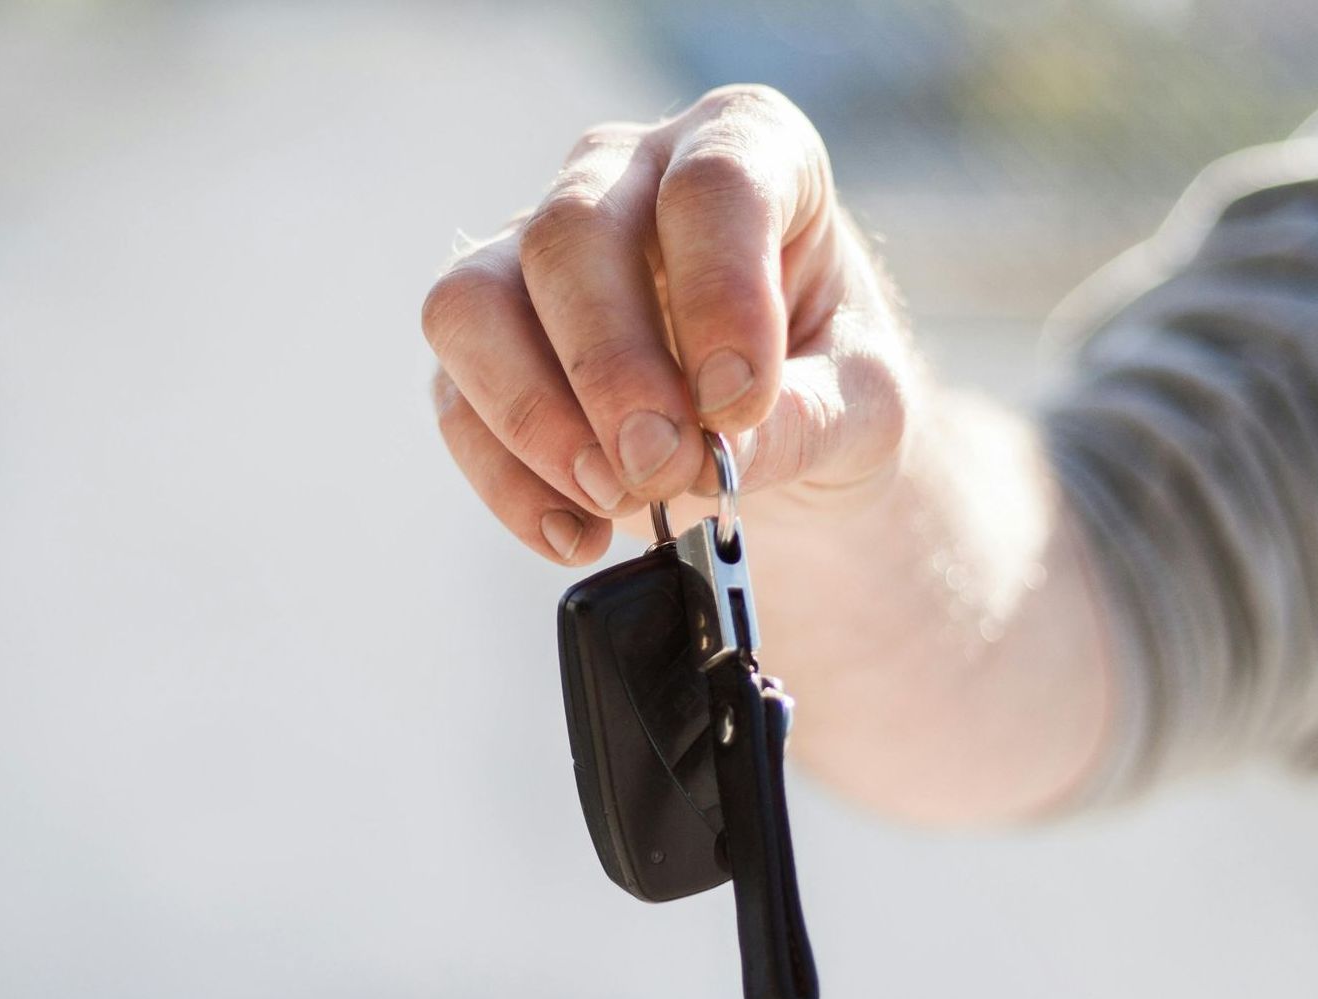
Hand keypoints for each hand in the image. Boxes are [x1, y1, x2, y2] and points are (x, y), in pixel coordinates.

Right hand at [423, 85, 1112, 822]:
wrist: (775, 431)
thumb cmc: (829, 383)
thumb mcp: (864, 405)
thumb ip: (808, 420)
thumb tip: (714, 458)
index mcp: (745, 146)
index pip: (712, 184)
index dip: (722, 294)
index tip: (741, 402)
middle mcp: (624, 175)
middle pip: (569, 236)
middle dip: (611, 370)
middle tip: (665, 469)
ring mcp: (534, 250)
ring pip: (473, 303)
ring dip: (534, 417)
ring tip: (614, 500)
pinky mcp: (485, 340)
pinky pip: (453, 398)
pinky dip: (508, 481)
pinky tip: (577, 533)